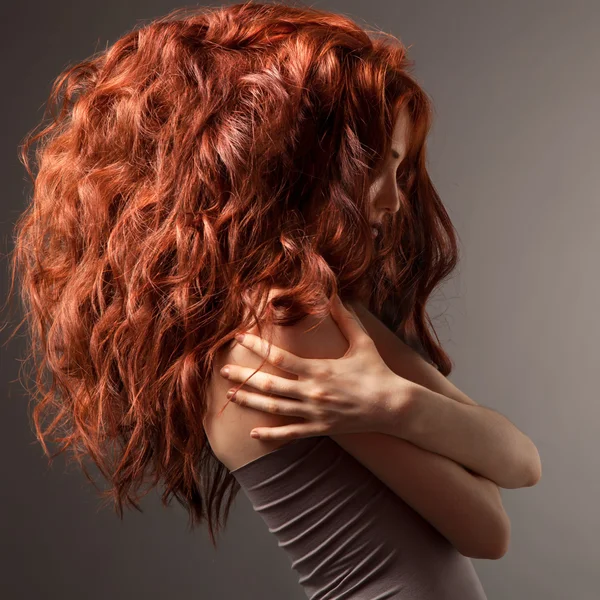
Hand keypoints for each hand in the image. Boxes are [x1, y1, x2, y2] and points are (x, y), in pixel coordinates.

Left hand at [219, 294, 414, 439]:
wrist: (394, 407)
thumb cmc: (378, 372)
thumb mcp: (362, 342)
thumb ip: (346, 318)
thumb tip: (336, 294)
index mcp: (319, 369)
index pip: (280, 357)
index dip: (257, 347)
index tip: (240, 338)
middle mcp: (313, 392)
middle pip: (269, 384)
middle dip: (243, 375)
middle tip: (222, 369)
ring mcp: (315, 413)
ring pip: (274, 409)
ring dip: (249, 402)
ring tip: (229, 395)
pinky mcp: (320, 429)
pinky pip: (290, 435)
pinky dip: (271, 436)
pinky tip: (254, 434)